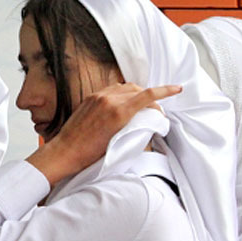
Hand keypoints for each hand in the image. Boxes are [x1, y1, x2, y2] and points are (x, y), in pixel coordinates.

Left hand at [26, 83, 181, 184]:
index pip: (148, 95)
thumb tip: (145, 120)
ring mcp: (98, 97)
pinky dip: (122, 93)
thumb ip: (134, 126)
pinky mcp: (90, 98)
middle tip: (155, 110)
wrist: (65, 151)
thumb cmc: (90, 153)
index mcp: (118, 112)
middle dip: (150, 97)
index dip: (165, 91)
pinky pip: (112, 89)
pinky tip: (123, 102)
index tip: (177, 89)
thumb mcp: (118, 141)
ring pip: (125, 87)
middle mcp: (109, 100)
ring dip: (136, 93)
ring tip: (140, 105)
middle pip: (138, 89)